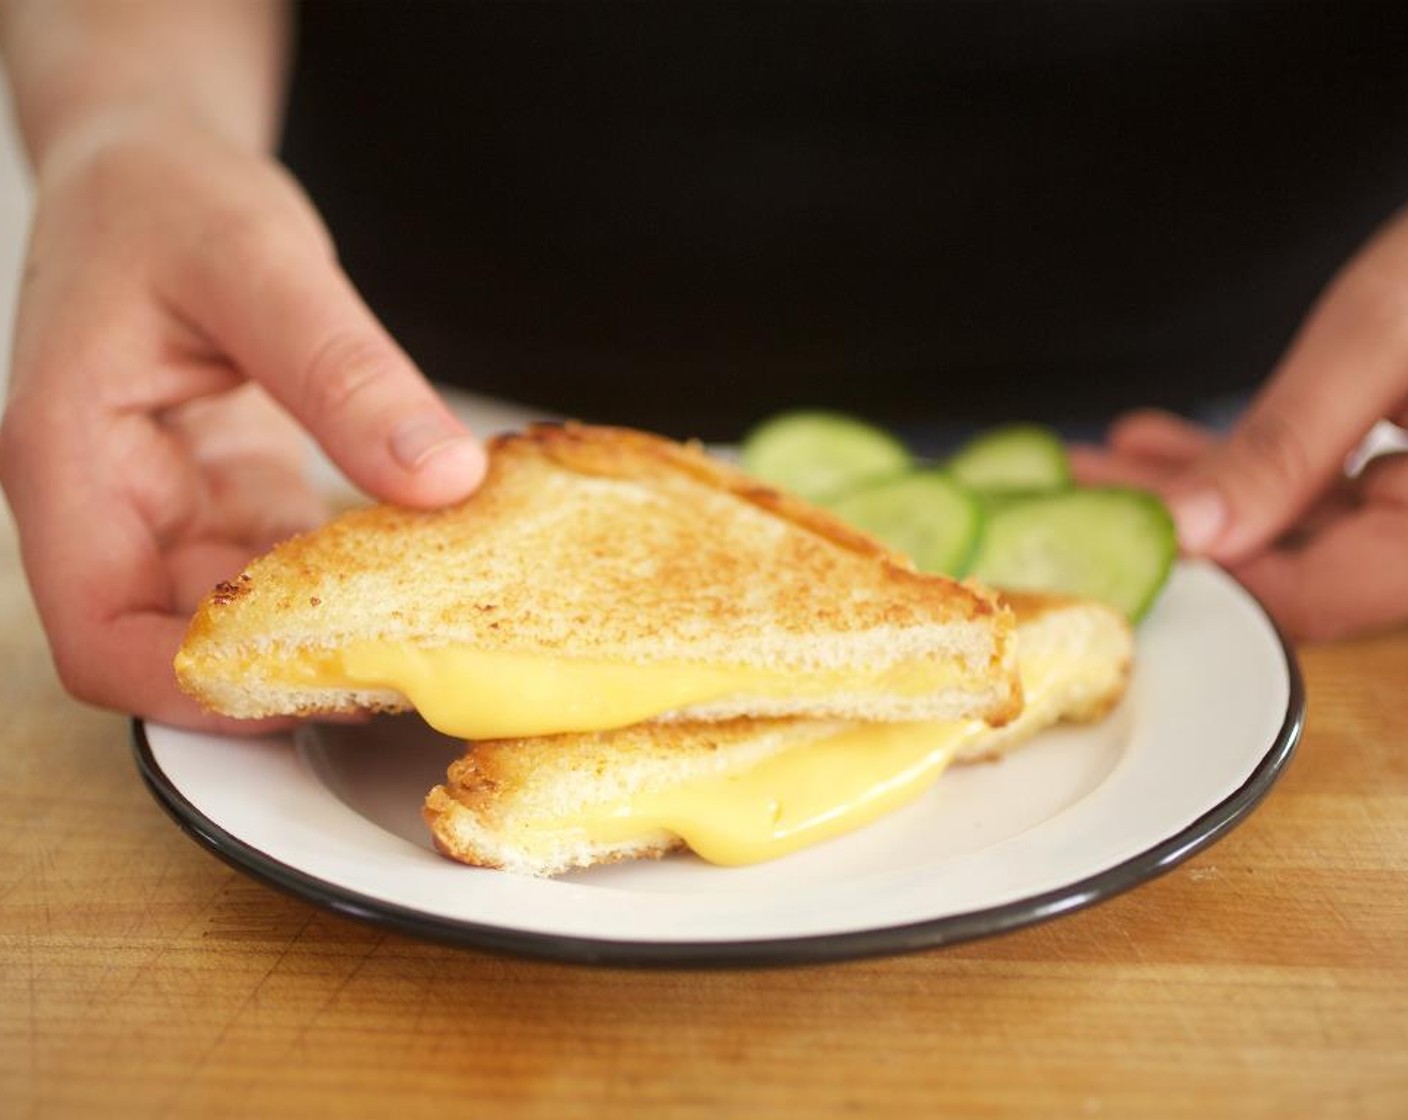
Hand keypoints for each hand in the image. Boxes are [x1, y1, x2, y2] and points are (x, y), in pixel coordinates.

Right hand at [0, 114, 485, 728]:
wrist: (153, 162)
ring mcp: (167, 505)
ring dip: (325, 626)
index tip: (318, 686)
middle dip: (282, 669)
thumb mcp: (259, 262)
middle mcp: (110, 502)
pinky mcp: (222, 494)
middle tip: (407, 665)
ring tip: (430, 620)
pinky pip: (281, 566)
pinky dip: (343, 575)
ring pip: (238, 615)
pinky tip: (415, 560)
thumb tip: (442, 476)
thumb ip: (344, 370)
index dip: (197, 688)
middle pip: (174, 646)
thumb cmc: (168, 196)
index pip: (101, 636)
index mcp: (71, 460)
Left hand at [1071, 209, 1407, 640]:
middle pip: (1290, 571)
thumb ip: (1289, 443)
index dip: (1199, 578)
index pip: (1309, 600)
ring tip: (1107, 464)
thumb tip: (1197, 529)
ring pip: (1296, 533)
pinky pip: (1324, 493)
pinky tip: (1165, 449)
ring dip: (1196, 495)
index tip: (1115, 535)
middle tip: (1085, 491)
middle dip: (1177, 527)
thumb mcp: (1386, 331)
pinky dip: (1249, 469)